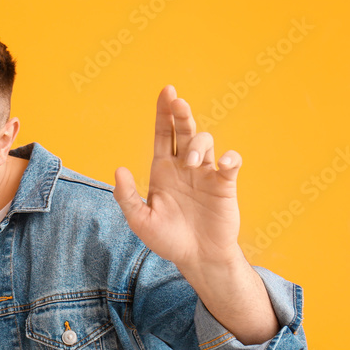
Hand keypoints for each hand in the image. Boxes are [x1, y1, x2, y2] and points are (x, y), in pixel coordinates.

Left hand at [114, 85, 244, 269]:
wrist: (196, 258)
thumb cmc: (167, 239)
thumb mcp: (140, 220)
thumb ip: (127, 196)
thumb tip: (119, 169)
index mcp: (162, 170)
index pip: (162, 134)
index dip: (163, 113)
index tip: (166, 91)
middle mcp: (184, 167)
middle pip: (183, 130)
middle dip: (181, 113)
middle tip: (178, 103)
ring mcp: (206, 174)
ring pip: (205, 141)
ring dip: (198, 144)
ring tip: (192, 163)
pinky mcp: (224, 185)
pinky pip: (231, 163)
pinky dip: (230, 158)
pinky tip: (224, 163)